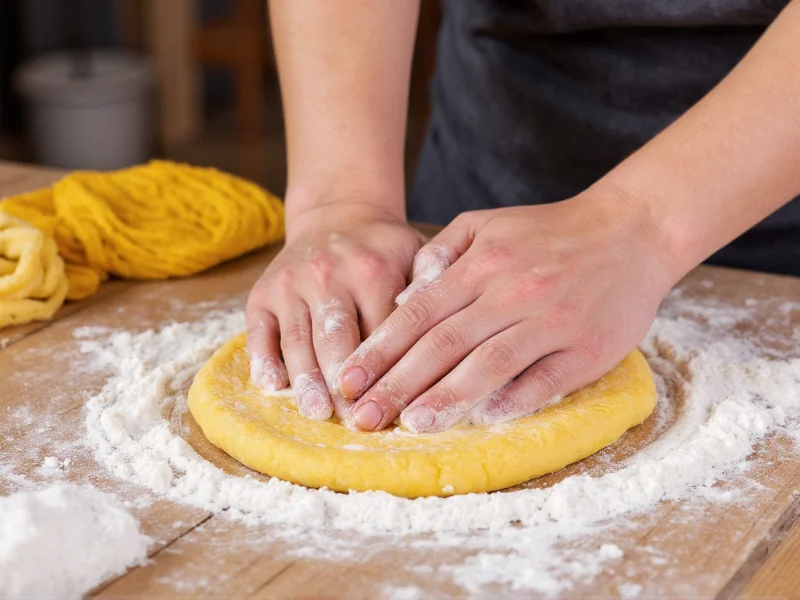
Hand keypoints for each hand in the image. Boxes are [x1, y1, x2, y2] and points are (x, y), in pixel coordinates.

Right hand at [246, 200, 425, 420]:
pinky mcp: (263, 292)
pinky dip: (263, 359)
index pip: (382, 331)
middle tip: (355, 420)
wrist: (337, 214)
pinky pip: (260, 331)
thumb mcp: (417, 254)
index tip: (397, 407)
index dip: (389, 371)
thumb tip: (441, 336)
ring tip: (317, 414)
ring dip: (307, 380)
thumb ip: (430, 290)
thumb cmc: (384, 249)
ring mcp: (292, 283)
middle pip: (336, 339)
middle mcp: (329, 274)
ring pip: (297, 339)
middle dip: (345, 383)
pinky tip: (272, 385)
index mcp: (373, 270)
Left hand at [335, 193, 675, 431]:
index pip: (418, 314)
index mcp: (481, 265)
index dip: (380, 350)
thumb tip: (404, 295)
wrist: (630, 230)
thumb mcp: (487, 223)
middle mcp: (511, 291)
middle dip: (397, 383)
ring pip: (489, 363)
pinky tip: (486, 417)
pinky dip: (515, 398)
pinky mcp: (585, 347)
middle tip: (364, 416)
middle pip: (443, 344)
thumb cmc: (549, 232)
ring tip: (412, 422)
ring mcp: (550, 320)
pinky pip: (545, 378)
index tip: (349, 381)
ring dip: (447, 397)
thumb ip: (440, 251)